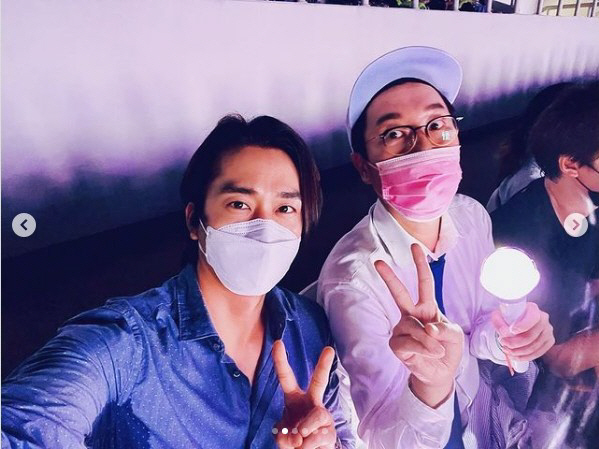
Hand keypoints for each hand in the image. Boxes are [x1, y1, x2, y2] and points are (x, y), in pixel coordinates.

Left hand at [272, 340, 336, 448]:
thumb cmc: (294, 440)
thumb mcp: (282, 436)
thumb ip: (284, 434)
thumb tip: (300, 434)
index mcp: (294, 399)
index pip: (286, 377)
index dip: (281, 361)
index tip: (277, 343)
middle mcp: (311, 403)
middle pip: (319, 382)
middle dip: (323, 365)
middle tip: (328, 349)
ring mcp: (323, 416)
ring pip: (316, 417)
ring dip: (304, 430)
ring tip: (299, 441)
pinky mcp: (330, 432)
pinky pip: (317, 436)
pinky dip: (306, 446)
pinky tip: (306, 447)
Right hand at [375, 244, 463, 405]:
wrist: (440, 374)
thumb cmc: (447, 350)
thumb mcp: (454, 336)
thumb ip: (445, 329)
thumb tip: (428, 328)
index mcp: (427, 307)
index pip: (424, 283)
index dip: (420, 265)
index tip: (414, 246)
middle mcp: (411, 315)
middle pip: (399, 293)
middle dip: (389, 277)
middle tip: (378, 262)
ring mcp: (402, 329)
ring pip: (413, 327)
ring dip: (428, 341)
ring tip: (438, 351)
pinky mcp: (396, 344)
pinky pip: (408, 343)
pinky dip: (422, 350)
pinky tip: (427, 355)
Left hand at [492, 302, 554, 361]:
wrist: (515, 321)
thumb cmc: (508, 316)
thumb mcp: (499, 315)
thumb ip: (499, 322)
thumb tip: (504, 333)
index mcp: (533, 309)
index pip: (532, 318)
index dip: (522, 326)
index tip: (511, 331)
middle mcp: (544, 319)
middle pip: (531, 336)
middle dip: (514, 342)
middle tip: (503, 343)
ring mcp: (548, 331)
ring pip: (534, 346)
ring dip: (518, 351)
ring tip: (506, 350)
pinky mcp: (549, 341)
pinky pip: (538, 353)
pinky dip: (525, 357)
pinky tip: (515, 356)